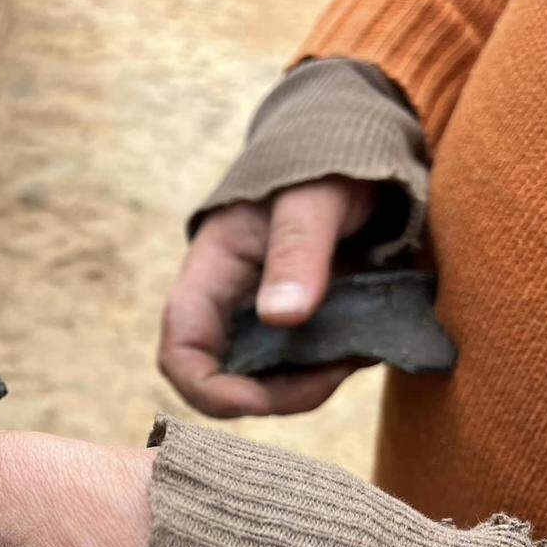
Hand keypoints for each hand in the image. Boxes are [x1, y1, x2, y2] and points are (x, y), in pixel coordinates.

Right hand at [159, 176, 375, 417]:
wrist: (355, 146)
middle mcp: (228, 307)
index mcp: (210, 274)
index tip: (259, 400)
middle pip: (225, 381)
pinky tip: (365, 344)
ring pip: (268, 383)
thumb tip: (282, 318)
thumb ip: (297, 251)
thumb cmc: (324, 160)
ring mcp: (263, 320)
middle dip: (275, 394)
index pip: (181, 353)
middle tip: (335, 372)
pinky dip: (332, 370)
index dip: (208, 390)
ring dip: (311, 385)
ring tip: (358, 351)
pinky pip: (304, 368)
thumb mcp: (313, 199)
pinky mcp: (300, 325)